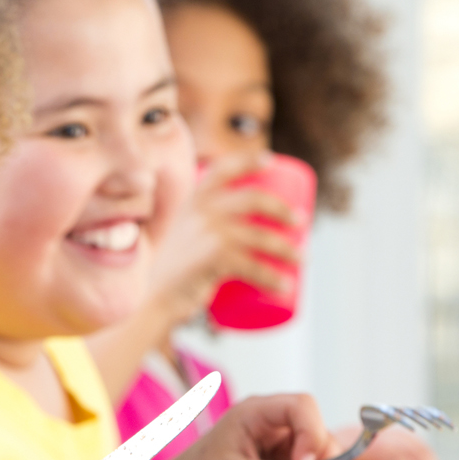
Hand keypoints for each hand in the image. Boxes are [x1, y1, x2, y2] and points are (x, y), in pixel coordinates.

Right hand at [146, 152, 302, 325]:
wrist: (155, 298)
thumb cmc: (175, 271)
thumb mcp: (185, 236)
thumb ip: (204, 226)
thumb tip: (240, 226)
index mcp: (193, 200)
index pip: (222, 169)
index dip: (247, 161)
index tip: (270, 160)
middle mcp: (201, 211)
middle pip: (253, 199)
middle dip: (283, 209)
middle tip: (302, 222)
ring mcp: (207, 233)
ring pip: (260, 236)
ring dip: (288, 249)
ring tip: (303, 259)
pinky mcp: (213, 259)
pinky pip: (253, 266)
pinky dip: (272, 278)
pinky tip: (286, 287)